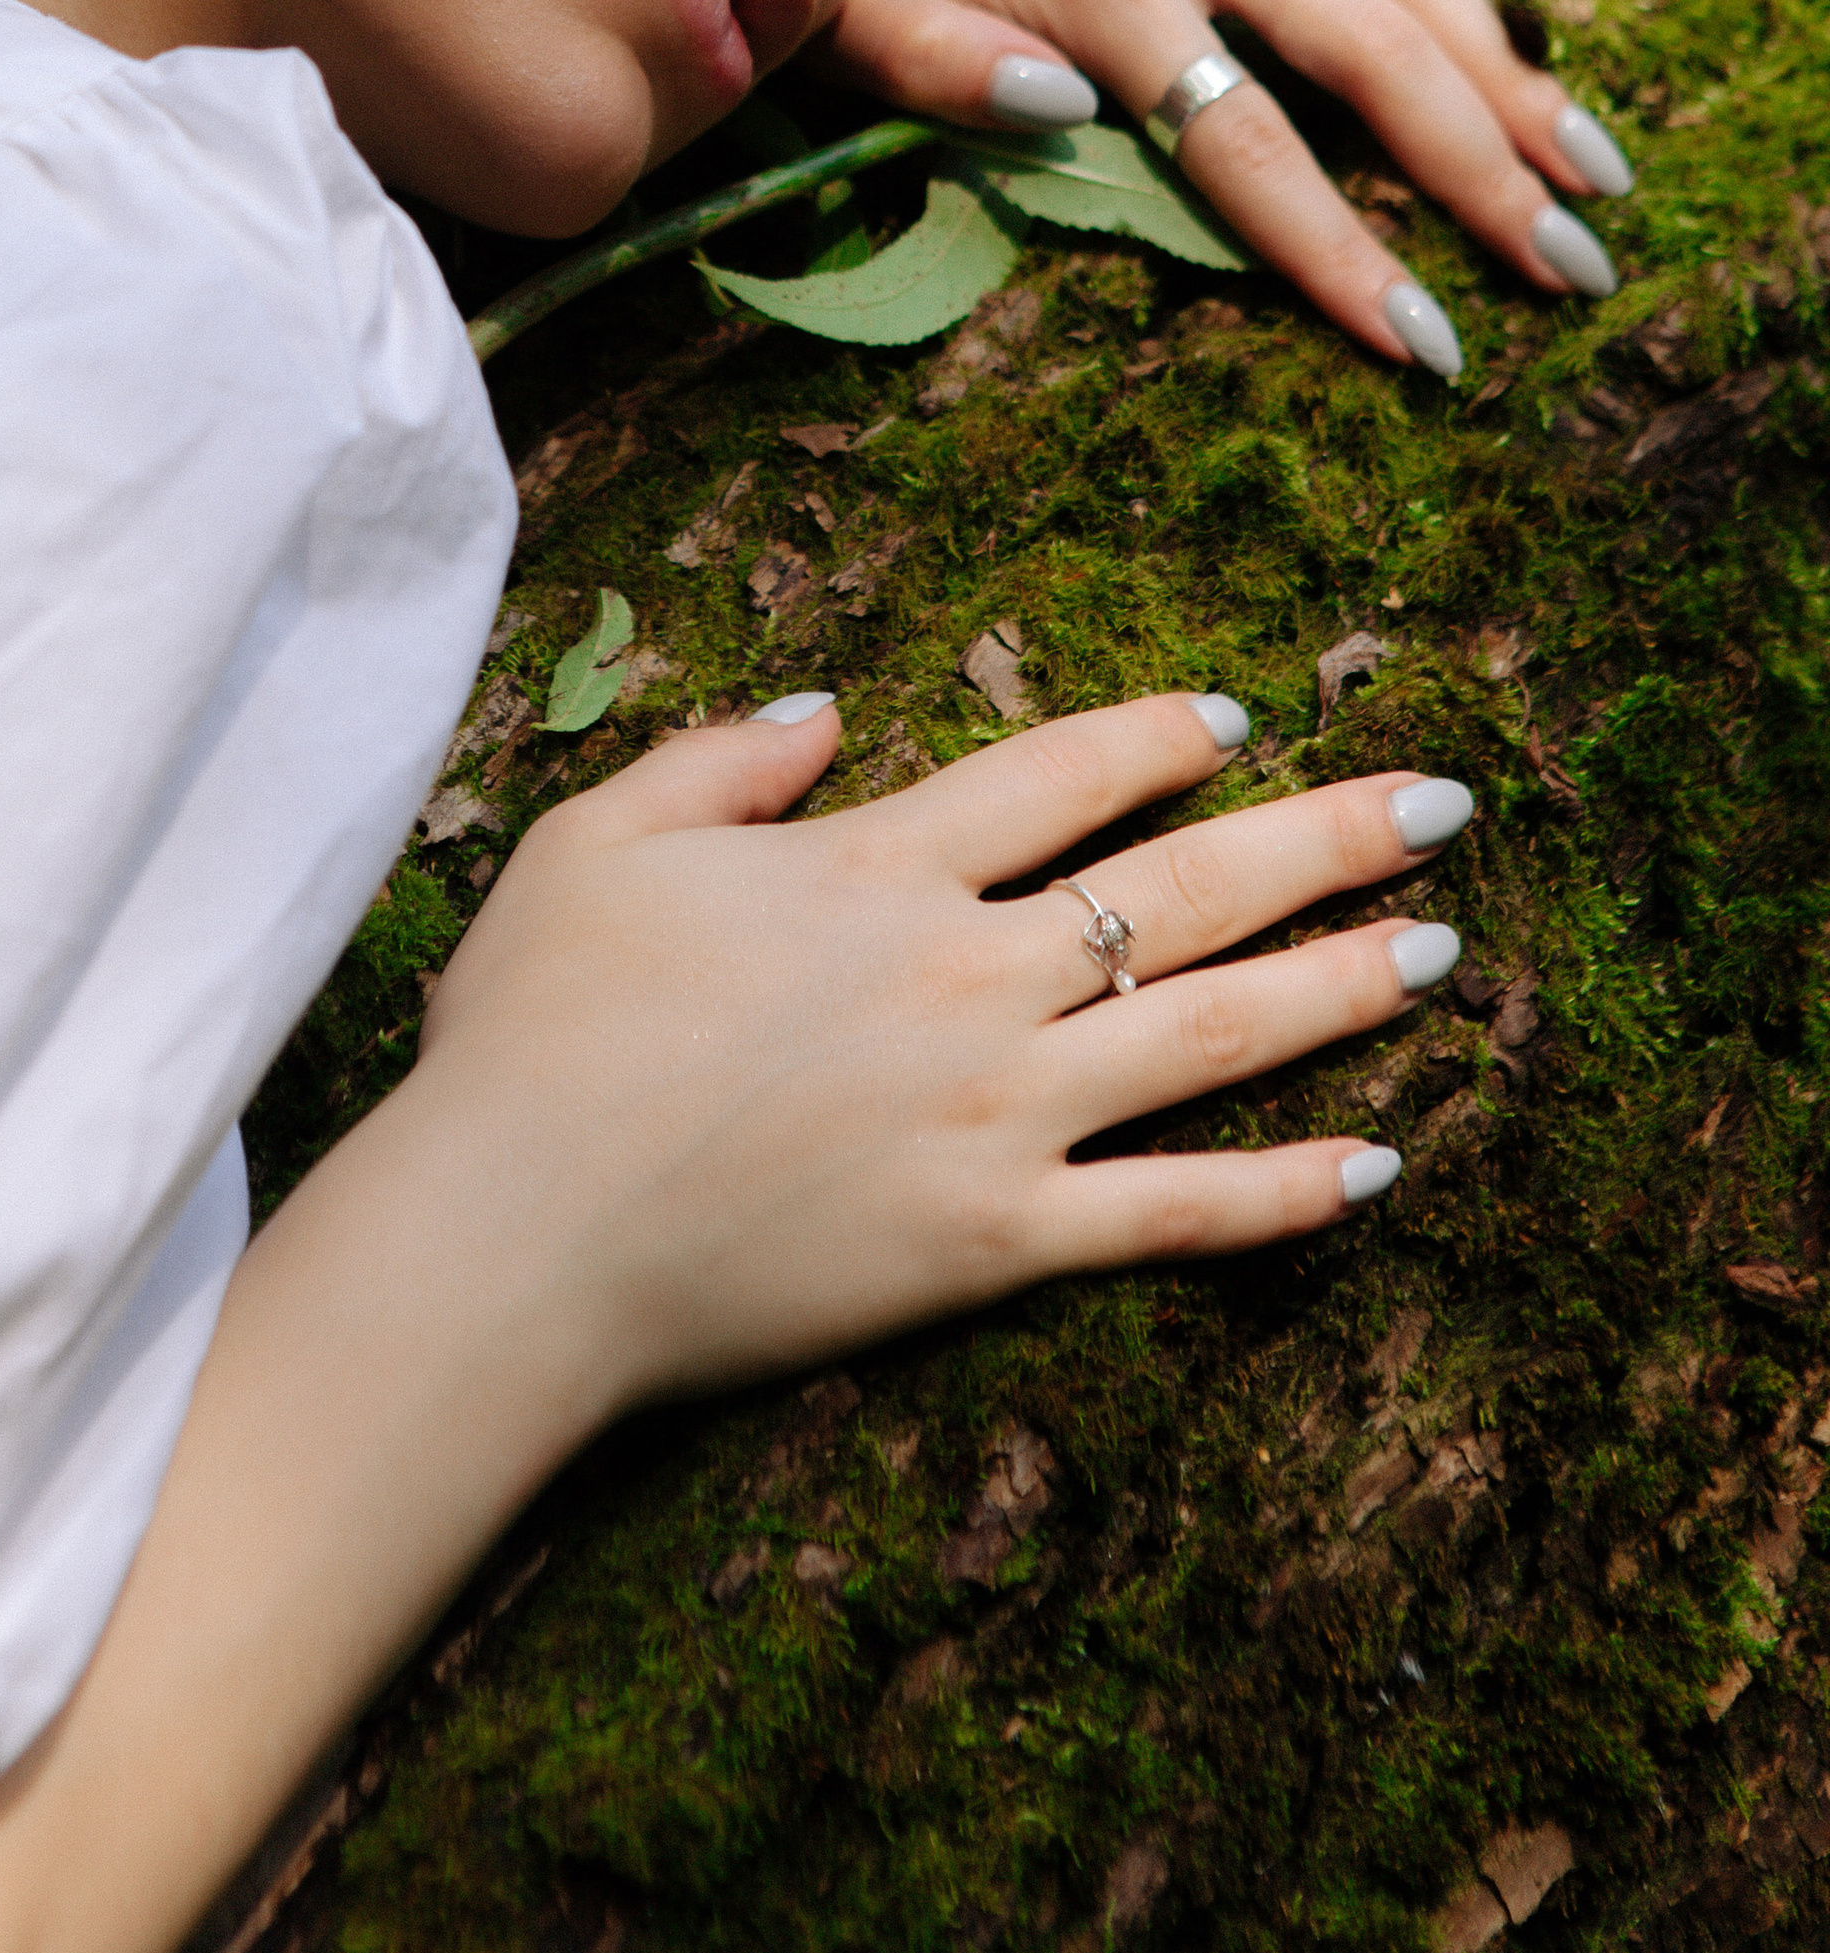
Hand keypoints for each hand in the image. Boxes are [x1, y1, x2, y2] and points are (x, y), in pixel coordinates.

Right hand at [0, 696, 1467, 1952]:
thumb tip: (820, 707)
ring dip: (1336, 988)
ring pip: (1205, 1036)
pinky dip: (1277, 1194)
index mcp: (869, 870)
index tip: (1230, 726)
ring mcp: (989, 1116)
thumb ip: (715, 762)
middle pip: (1177, 891)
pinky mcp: (988, 1245)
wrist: (512, 1232)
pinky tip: (1372, 1169)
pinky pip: (1167, 1215)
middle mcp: (958, 977)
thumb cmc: (532, 1033)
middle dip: (1321, 839)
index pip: (1055, 782)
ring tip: (1438, 953)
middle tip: (1438, 805)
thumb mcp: (595, 841)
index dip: (1154, 746)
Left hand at [828, 0, 1632, 369]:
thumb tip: (1062, 113)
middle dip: (1483, 169)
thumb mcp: (847, 13)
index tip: (1433, 345)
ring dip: (1514, 65)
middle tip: (1577, 265)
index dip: (1343, 253)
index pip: (1247, 149)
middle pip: (1373, 55)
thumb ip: (939, 71)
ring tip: (1597, 165)